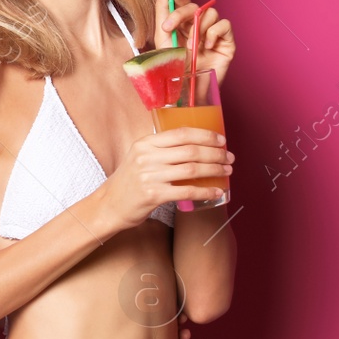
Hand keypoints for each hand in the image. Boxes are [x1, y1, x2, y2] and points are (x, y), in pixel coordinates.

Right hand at [95, 127, 228, 233]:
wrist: (109, 205)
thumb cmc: (129, 181)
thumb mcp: (139, 157)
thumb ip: (161, 149)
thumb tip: (195, 144)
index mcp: (145, 143)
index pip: (181, 133)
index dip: (205, 135)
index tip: (221, 140)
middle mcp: (147, 157)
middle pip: (190, 150)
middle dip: (215, 153)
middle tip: (229, 158)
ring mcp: (150, 176)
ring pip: (191, 169)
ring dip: (214, 170)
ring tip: (227, 171)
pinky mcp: (153, 195)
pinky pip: (186, 191)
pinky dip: (205, 191)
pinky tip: (216, 191)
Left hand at [155, 0, 235, 85]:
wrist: (188, 90)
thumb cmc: (175, 68)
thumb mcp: (163, 39)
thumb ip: (162, 11)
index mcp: (183, 23)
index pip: (182, 1)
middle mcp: (199, 25)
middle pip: (195, 5)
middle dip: (180, 13)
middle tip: (169, 27)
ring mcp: (214, 33)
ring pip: (211, 13)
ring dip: (197, 28)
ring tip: (191, 47)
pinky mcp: (227, 41)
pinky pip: (224, 24)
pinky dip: (213, 33)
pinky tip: (206, 47)